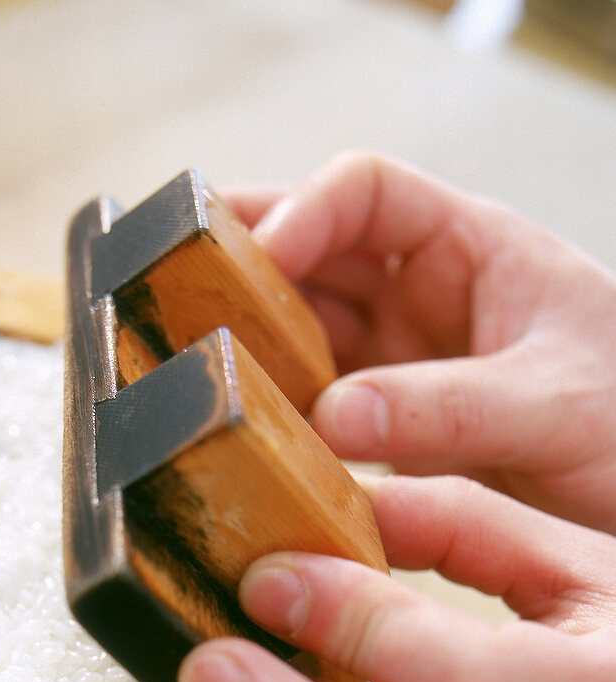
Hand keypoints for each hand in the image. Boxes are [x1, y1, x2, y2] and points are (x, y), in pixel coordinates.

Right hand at [226, 154, 615, 534]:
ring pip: (301, 332)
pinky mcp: (386, 422)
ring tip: (195, 369)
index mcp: (468, 249)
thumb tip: (334, 417)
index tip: (263, 258)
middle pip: (310, 257)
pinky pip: (314, 404)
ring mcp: (398, 360)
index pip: (366, 193)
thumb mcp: (555, 404)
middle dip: (244, 271)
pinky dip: (278, 415)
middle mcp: (420, 295)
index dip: (304, 211)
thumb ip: (453, 407)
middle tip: (177, 296)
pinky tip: (248, 436)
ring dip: (251, 348)